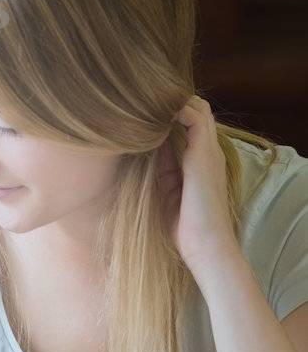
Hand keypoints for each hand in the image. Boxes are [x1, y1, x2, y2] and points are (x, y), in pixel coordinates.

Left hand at [160, 96, 239, 283]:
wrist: (205, 247)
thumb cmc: (185, 226)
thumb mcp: (167, 189)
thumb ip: (161, 167)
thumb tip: (143, 147)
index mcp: (201, 160)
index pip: (191, 122)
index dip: (170, 114)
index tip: (143, 115)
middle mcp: (208, 152)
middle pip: (196, 109)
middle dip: (171, 104)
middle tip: (144, 107)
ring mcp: (209, 151)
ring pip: (198, 108)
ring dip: (174, 104)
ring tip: (147, 107)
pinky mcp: (204, 155)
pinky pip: (195, 118)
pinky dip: (176, 110)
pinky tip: (154, 117)